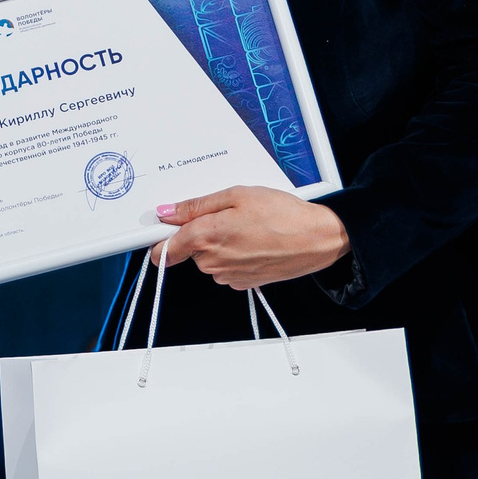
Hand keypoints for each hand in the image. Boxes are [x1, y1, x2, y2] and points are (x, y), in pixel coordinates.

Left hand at [153, 186, 348, 290]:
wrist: (317, 239)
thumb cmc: (282, 214)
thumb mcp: (236, 195)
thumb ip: (196, 206)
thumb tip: (167, 213)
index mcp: (205, 237)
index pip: (164, 249)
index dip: (160, 237)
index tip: (164, 227)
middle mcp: (212, 262)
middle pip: (189, 249)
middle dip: (200, 233)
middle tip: (228, 215)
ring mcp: (227, 276)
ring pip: (208, 258)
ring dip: (219, 244)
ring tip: (247, 227)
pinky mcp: (242, 283)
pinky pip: (226, 268)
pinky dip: (234, 255)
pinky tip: (254, 241)